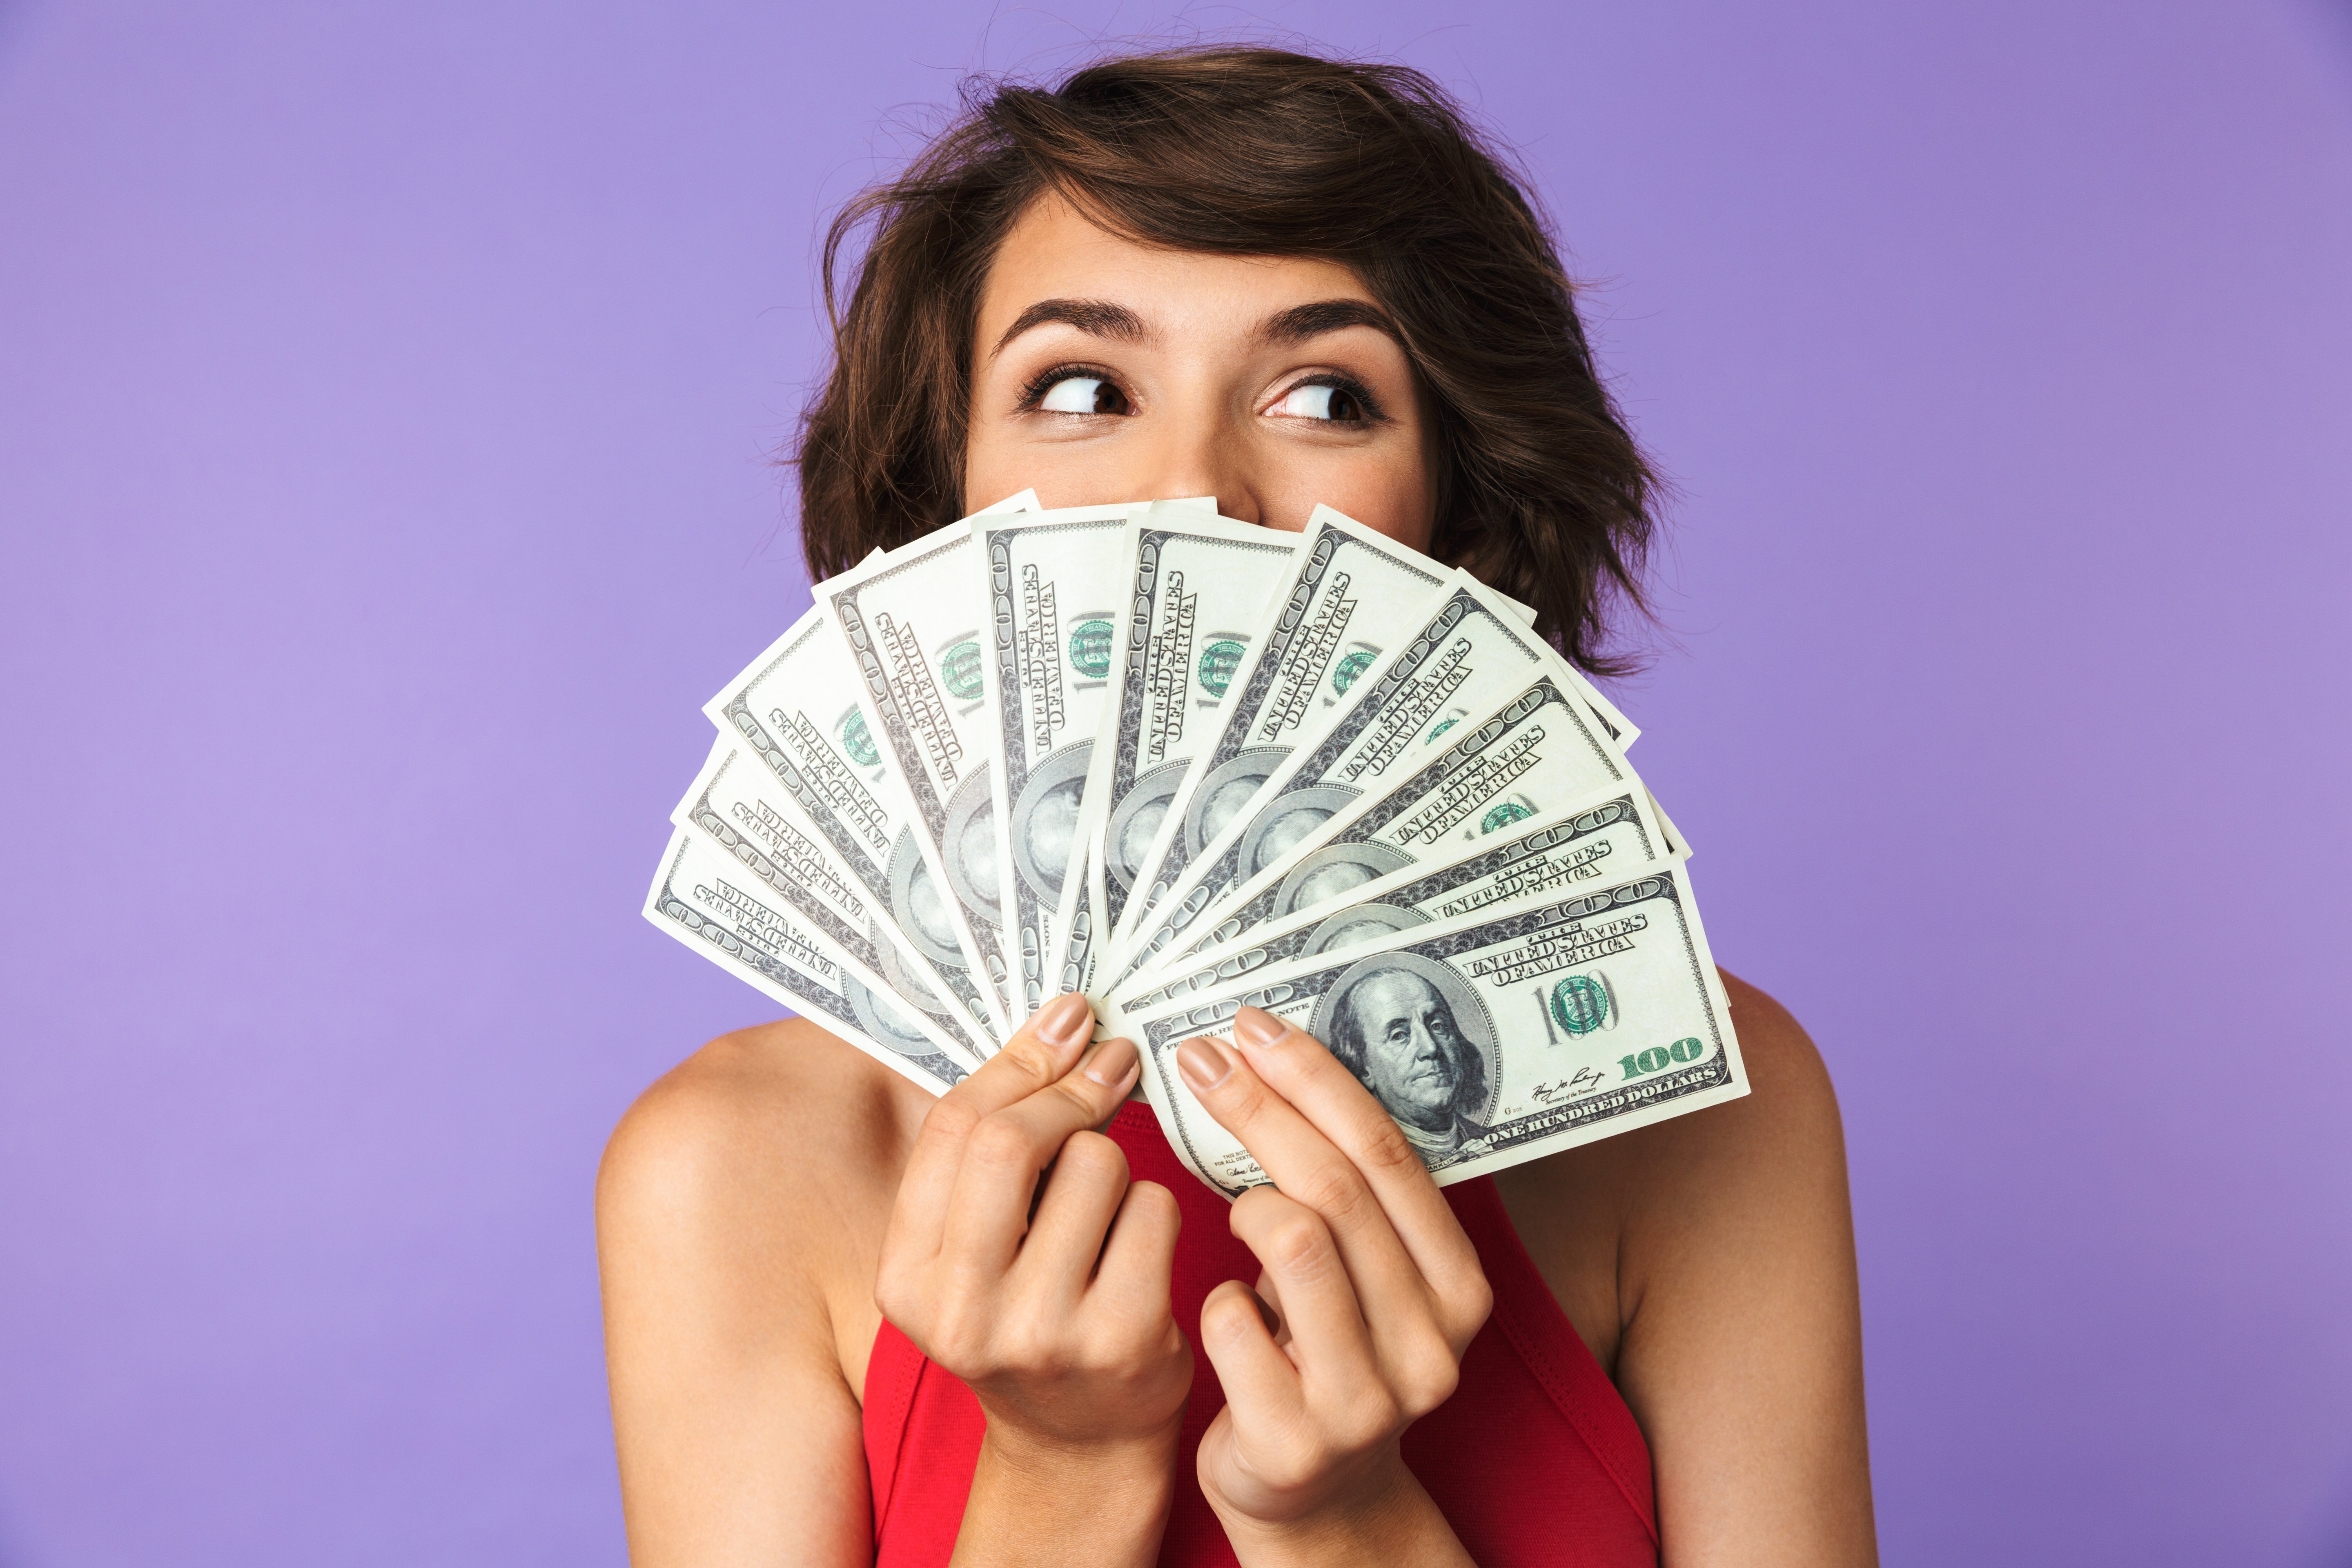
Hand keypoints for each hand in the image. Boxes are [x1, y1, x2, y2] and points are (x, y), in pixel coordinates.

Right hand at [875, 992, 1190, 1565]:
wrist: (1080, 1446)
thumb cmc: (1028, 1317)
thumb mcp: (975, 1247)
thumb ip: (987, 1149)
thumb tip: (1058, 1018)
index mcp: (908, 1280)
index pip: (954, 1130)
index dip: (1017, 1059)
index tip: (1067, 1017)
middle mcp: (962, 1313)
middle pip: (1013, 1142)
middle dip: (1071, 1088)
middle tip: (1112, 1062)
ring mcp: (1043, 1332)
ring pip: (1098, 1166)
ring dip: (1118, 1163)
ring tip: (1109, 1206)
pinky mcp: (1122, 1340)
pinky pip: (1153, 1211)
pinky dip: (1155, 1210)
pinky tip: (1141, 1246)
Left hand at [1177, 1005, 1492, 1564]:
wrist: (1314, 1495)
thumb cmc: (1326, 1355)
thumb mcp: (1363, 1277)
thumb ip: (1347, 1196)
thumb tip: (1274, 1057)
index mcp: (1459, 1287)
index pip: (1388, 1155)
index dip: (1316, 1080)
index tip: (1256, 1027)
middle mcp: (1432, 1343)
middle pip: (1338, 1188)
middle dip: (1261, 1109)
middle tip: (1203, 1061)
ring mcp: (1369, 1399)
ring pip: (1295, 1243)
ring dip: (1244, 1207)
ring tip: (1226, 1209)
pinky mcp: (1296, 1441)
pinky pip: (1231, 1322)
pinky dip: (1212, 1301)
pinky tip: (1220, 1310)